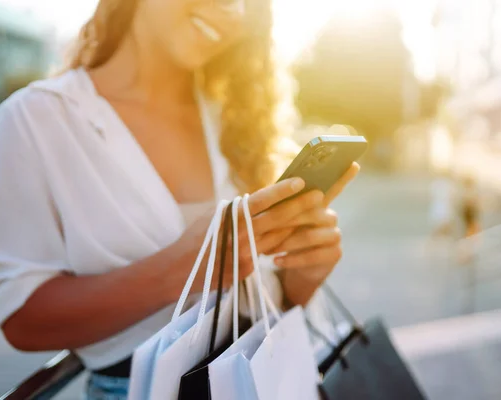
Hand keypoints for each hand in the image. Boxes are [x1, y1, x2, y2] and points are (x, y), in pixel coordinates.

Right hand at [184, 162, 359, 291]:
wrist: (180, 272)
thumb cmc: (196, 238)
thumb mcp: (212, 217)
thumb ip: (236, 209)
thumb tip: (260, 199)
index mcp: (229, 216)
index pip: (260, 200)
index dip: (281, 191)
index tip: (300, 181)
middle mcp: (239, 234)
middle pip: (276, 218)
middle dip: (300, 206)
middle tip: (320, 195)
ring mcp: (244, 253)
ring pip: (279, 236)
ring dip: (299, 224)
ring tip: (318, 212)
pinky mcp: (247, 268)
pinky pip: (270, 253)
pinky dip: (285, 243)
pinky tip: (301, 236)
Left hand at [269, 163, 359, 304]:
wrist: (292, 265)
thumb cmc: (284, 236)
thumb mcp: (279, 219)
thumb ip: (282, 205)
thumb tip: (275, 193)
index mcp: (318, 203)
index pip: (333, 185)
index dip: (344, 176)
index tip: (353, 163)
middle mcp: (330, 215)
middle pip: (311, 212)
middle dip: (286, 221)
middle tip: (262, 229)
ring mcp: (335, 235)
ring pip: (310, 235)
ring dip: (286, 243)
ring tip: (267, 250)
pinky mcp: (334, 254)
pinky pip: (313, 255)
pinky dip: (292, 259)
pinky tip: (277, 261)